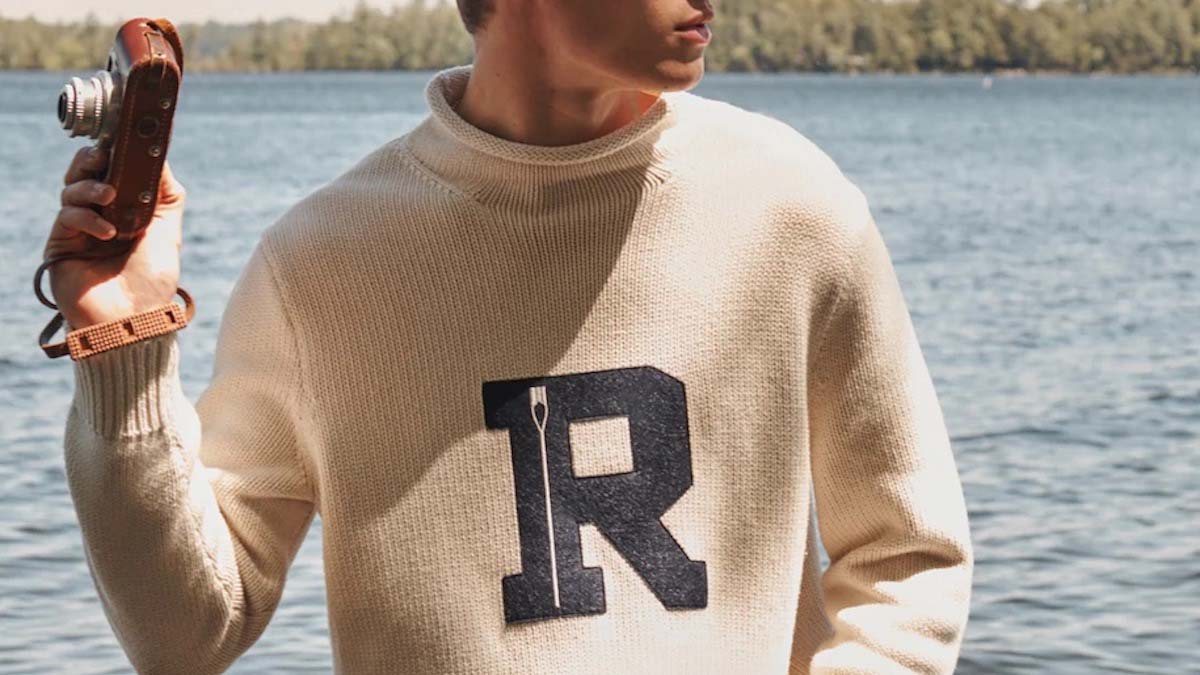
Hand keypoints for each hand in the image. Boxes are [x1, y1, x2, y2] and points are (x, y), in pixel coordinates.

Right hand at [43, 146, 184, 329]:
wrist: (133, 320)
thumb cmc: (153, 279)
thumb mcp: (167, 230)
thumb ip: (164, 193)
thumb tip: (159, 154)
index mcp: (126, 210)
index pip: (114, 171)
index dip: (115, 152)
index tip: (123, 134)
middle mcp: (101, 215)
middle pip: (86, 173)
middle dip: (94, 159)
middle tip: (105, 156)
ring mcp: (79, 229)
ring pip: (72, 188)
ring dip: (89, 186)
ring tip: (109, 196)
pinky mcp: (61, 243)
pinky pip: (67, 215)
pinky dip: (87, 218)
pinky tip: (106, 233)